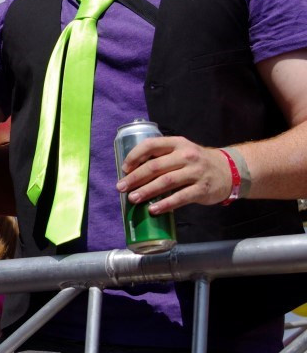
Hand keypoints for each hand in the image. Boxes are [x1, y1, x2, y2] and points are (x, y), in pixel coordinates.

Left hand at [116, 136, 232, 213]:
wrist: (230, 170)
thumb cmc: (197, 162)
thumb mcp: (182, 150)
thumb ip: (162, 156)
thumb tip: (133, 171)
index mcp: (177, 143)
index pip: (151, 145)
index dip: (134, 156)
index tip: (124, 168)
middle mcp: (186, 155)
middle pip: (155, 166)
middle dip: (135, 178)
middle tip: (121, 187)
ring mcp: (195, 172)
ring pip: (166, 182)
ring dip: (146, 191)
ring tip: (133, 198)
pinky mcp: (202, 189)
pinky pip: (180, 198)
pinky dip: (165, 204)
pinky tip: (153, 209)